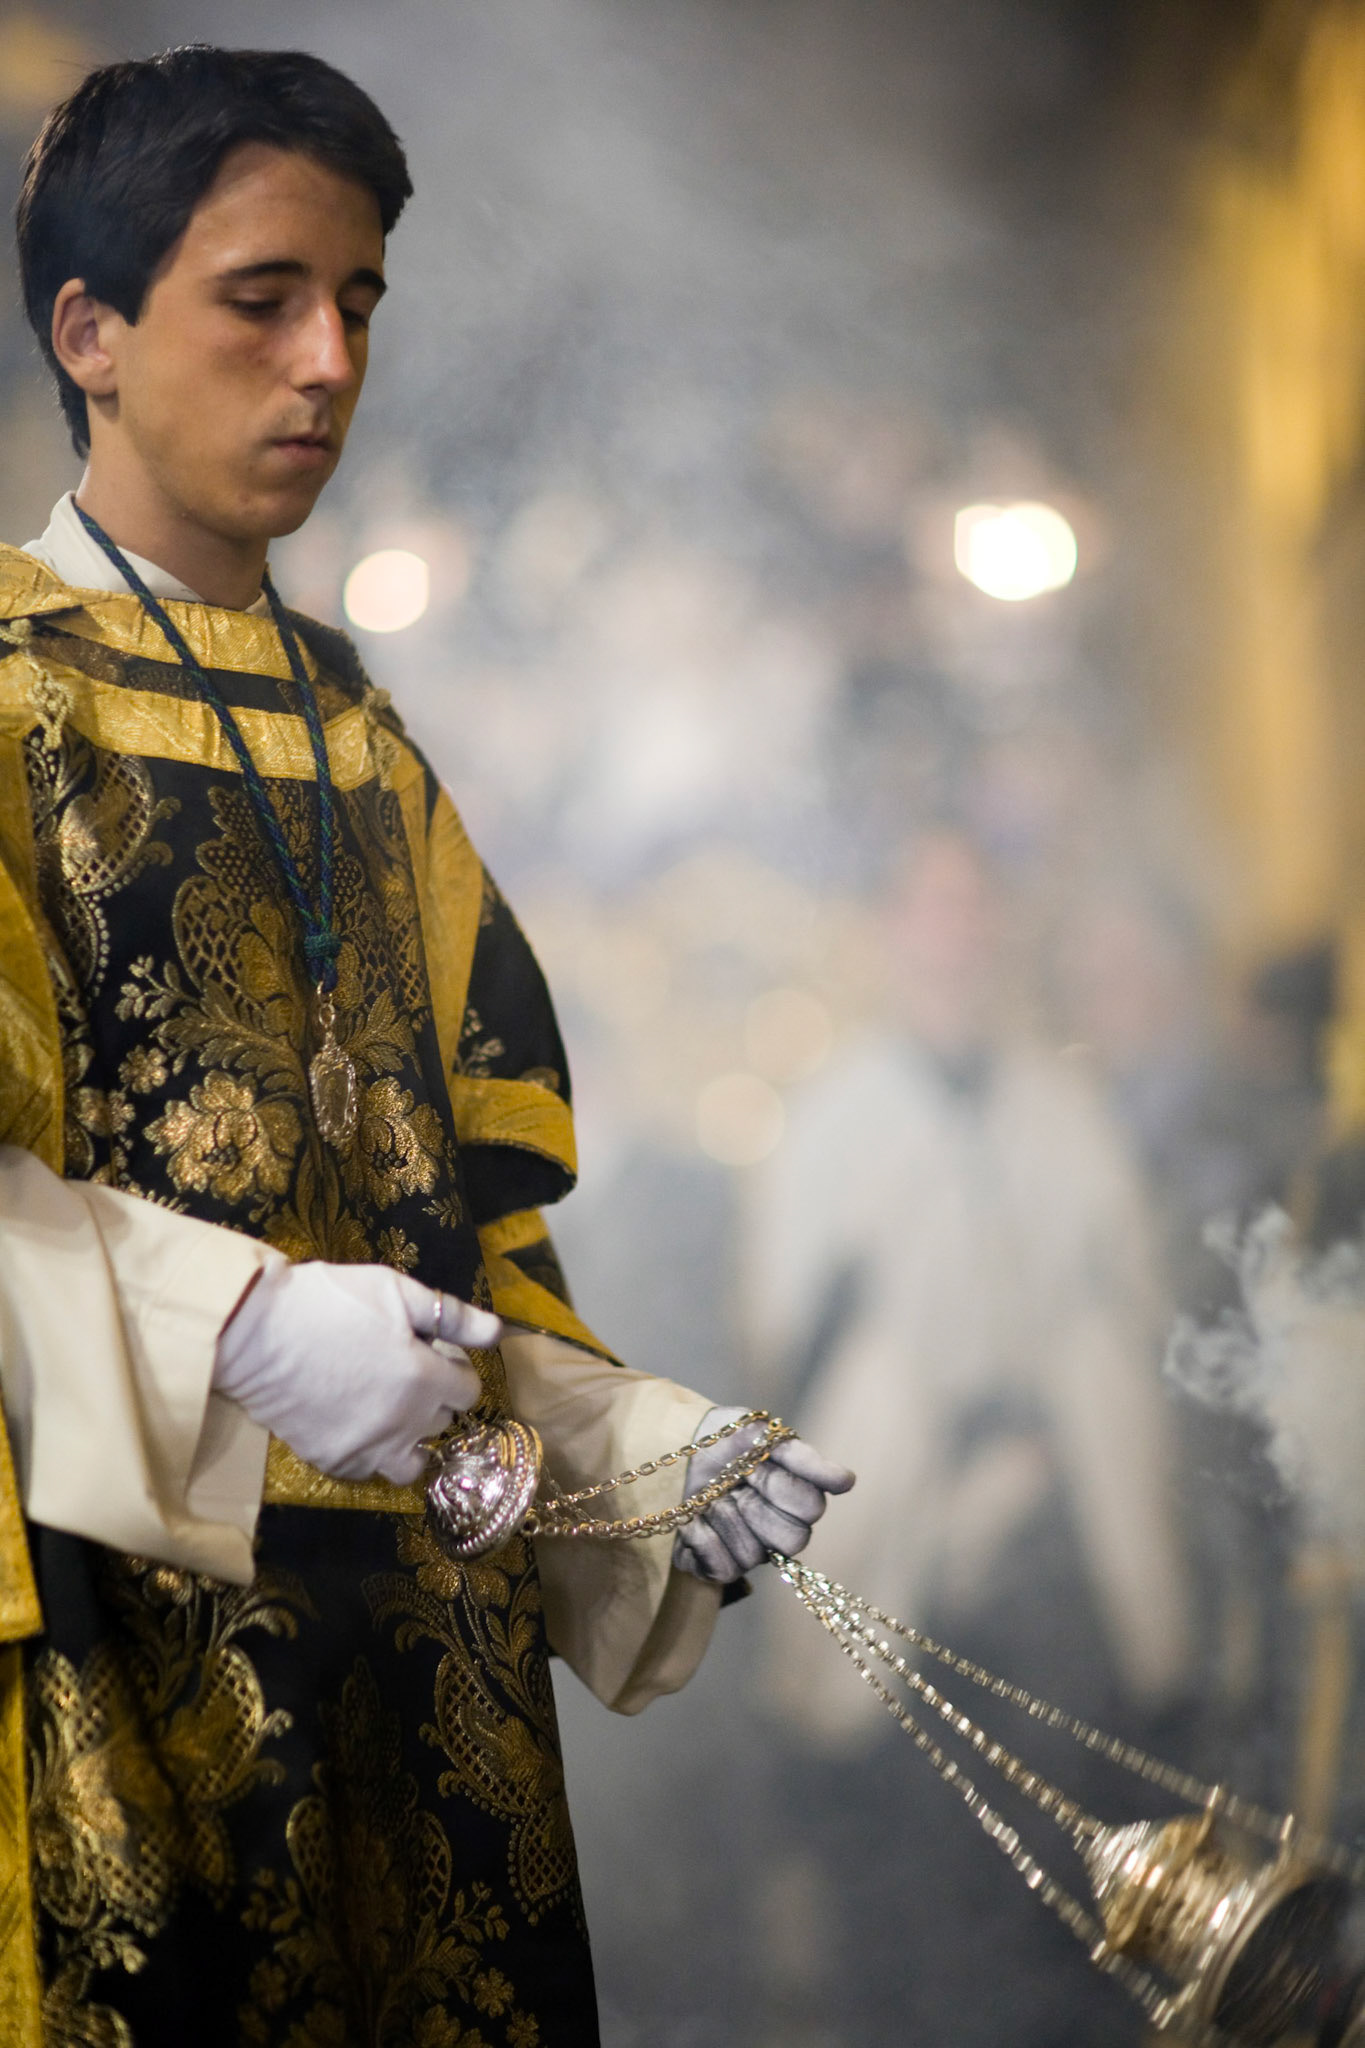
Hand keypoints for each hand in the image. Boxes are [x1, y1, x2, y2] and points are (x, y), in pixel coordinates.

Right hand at [214, 1260, 499, 1484]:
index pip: (468, 1391)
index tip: (430, 1352)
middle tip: (401, 1370)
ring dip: (410, 1438)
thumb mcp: (396, 1291)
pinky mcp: (333, 1461)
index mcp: (425, 1380)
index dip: (453, 1367)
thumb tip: (497, 1332)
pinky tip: (354, 1421)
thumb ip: (451, 1315)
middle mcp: (404, 1424)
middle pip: (442, 1422)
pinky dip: (371, 1451)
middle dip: (433, 1398)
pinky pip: (369, 1469)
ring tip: (388, 1410)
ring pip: (412, 1461)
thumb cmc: (329, 1301)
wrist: (255, 1332)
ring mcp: (368, 1448)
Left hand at [672, 1405, 854, 1583]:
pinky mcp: (718, 1566)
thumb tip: (848, 1482)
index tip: (754, 1465)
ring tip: (710, 1498)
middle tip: (735, 1483)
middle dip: (756, 1506)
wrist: (674, 1446)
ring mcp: (750, 1551)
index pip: (811, 1509)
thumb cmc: (723, 1439)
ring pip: (754, 1555)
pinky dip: (702, 1538)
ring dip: (724, 1517)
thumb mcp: (762, 1434)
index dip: (780, 1487)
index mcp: (795, 1499)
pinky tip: (693, 1519)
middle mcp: (777, 1531)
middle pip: (793, 1541)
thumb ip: (805, 1460)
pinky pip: (723, 1569)